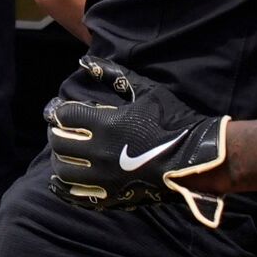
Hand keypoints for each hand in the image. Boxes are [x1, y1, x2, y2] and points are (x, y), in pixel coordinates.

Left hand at [46, 54, 230, 228]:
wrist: (201, 159)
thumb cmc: (175, 121)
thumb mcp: (146, 92)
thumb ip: (114, 76)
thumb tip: (84, 61)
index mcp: (107, 125)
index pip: (64, 116)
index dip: (58, 111)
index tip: (60, 110)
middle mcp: (101, 152)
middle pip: (59, 142)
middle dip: (55, 133)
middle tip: (60, 130)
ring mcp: (106, 177)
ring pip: (64, 169)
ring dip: (59, 158)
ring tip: (64, 152)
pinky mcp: (114, 196)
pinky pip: (77, 196)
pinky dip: (64, 188)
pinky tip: (59, 180)